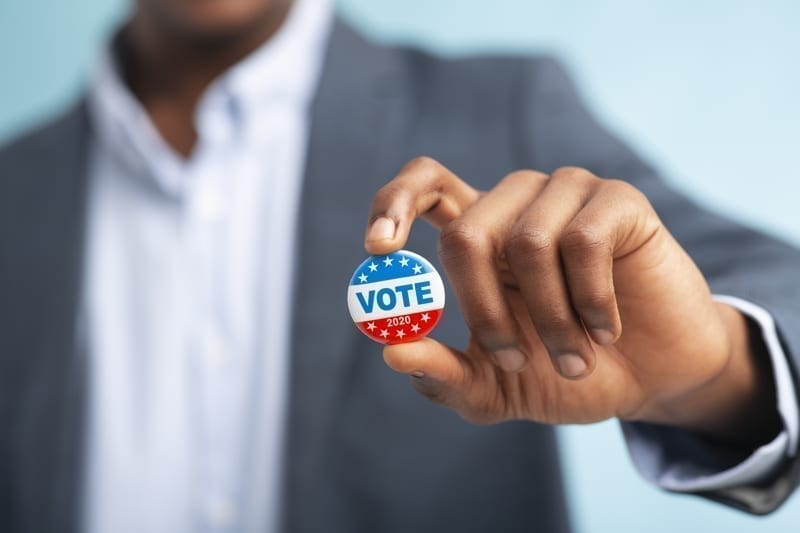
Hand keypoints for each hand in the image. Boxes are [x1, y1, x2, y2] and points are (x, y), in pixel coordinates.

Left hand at [366, 157, 777, 442]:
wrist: (651, 378)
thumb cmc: (564, 372)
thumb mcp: (495, 387)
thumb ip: (444, 375)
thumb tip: (390, 351)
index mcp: (480, 234)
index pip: (424, 186)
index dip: (393, 205)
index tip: (378, 251)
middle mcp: (517, 204)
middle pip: (467, 230)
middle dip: (484, 310)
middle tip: (511, 359)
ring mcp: (568, 195)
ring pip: (528, 242)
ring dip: (549, 319)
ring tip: (575, 357)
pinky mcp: (618, 201)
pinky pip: (584, 242)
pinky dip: (591, 301)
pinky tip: (606, 328)